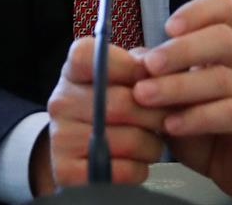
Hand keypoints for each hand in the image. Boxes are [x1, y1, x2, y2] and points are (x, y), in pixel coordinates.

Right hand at [36, 37, 166, 192]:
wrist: (83, 146)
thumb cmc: (114, 101)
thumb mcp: (123, 74)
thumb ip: (141, 64)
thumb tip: (159, 70)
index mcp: (73, 70)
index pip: (90, 56)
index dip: (126, 66)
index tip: (147, 76)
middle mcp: (61, 100)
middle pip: (121, 103)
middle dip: (156, 112)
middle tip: (170, 116)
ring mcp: (61, 138)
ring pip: (129, 140)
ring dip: (153, 143)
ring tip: (154, 139)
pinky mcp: (68, 174)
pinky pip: (123, 172)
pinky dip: (141, 168)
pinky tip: (137, 160)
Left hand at [133, 0, 231, 201]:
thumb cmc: (205, 124)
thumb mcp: (174, 95)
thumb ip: (157, 74)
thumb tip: (128, 59)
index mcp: (229, 44)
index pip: (223, 7)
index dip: (197, 11)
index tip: (167, 28)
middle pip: (223, 37)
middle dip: (182, 49)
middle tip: (149, 65)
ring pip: (222, 78)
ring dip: (179, 86)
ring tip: (146, 96)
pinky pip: (231, 112)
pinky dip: (197, 117)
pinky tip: (172, 125)